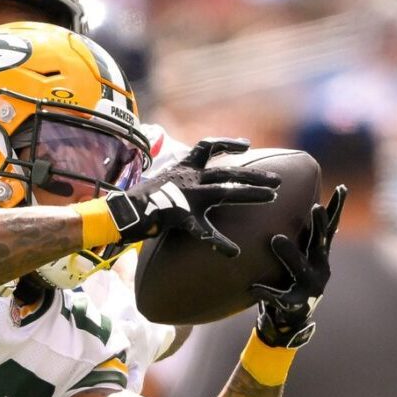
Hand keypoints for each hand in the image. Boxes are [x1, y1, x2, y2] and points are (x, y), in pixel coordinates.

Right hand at [90, 138, 278, 254]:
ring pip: (224, 191)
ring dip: (250, 193)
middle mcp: (188, 178)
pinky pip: (202, 231)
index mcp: (183, 169)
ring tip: (272, 197)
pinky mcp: (179, 216)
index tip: (246, 145)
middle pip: (228, 171)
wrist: (119, 213)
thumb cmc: (139, 203)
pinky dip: (219, 242)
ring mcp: (185, 196)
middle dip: (254, 174)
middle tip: (277, 180)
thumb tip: (189, 186)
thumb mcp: (162, 185)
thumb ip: (179, 183)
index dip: (228, 143)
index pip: (208, 147)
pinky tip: (233, 252)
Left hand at [253, 185, 345, 347]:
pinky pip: (278, 297)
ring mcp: (310, 287)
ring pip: (300, 268)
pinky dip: (266, 292)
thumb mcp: (299, 257)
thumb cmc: (290, 281)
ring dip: (289, 253)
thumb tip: (297, 203)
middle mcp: (320, 269)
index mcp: (320, 255)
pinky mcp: (296, 305)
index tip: (342, 187)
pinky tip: (253, 289)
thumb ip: (300, 237)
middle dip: (319, 225)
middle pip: (320, 244)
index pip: (330, 228)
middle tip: (315, 207)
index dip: (336, 209)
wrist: (289, 321)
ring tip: (276, 239)